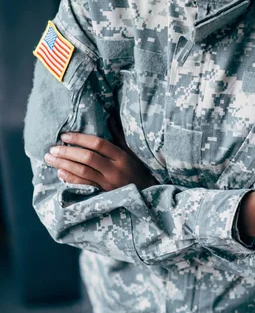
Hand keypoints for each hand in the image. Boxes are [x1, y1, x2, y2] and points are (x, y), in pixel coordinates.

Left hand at [44, 114, 158, 191]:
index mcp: (121, 156)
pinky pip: (84, 186)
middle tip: (52, 148)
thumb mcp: (130, 151)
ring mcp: (109, 183)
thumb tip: (109, 117)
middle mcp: (114, 169)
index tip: (65, 136)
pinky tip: (60, 172)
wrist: (146, 193)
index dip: (80, 138)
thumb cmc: (137, 169)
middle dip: (68, 152)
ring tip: (50, 158)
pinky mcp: (103, 194)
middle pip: (88, 158)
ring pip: (83, 172)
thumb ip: (118, 135)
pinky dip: (70, 178)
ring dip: (64, 164)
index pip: (98, 144)